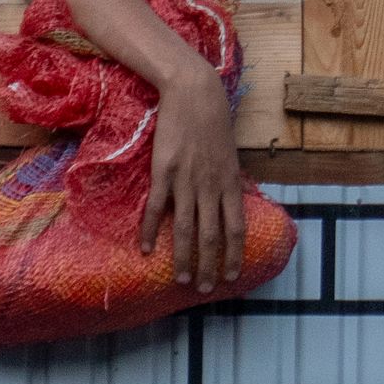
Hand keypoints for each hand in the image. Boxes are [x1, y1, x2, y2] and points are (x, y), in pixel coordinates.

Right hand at [141, 76, 247, 285]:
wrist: (195, 94)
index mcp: (230, 183)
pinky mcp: (163, 172)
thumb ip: (229, 182)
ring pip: (186, 229)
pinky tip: (146, 249)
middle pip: (211, 235)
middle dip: (208, 266)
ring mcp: (186, 180)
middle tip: (203, 289)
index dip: (234, 254)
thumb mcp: (230, 155)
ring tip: (181, 279)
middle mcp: (210, 186)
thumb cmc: (214, 124)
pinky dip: (150, 231)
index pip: (236, 227)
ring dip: (183, 258)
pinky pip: (155, 209)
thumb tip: (233, 205)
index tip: (231, 276)